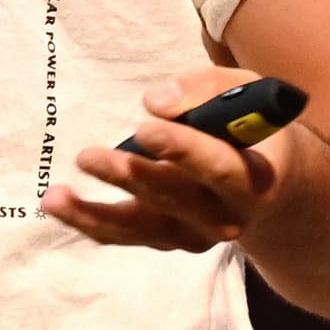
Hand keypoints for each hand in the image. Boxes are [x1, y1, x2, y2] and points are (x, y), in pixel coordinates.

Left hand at [40, 64, 298, 252]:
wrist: (274, 187)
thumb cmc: (252, 126)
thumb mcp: (243, 90)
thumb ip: (204, 89)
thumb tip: (155, 102)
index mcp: (254, 178)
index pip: (220, 168)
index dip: (182, 150)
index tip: (145, 128)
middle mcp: (226, 216)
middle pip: (175, 199)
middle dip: (131, 177)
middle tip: (89, 156)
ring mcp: (195, 235)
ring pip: (143, 226)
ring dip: (97, 212)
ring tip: (55, 197)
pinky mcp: (167, 239)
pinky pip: (125, 235)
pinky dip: (89, 222)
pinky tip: (56, 204)